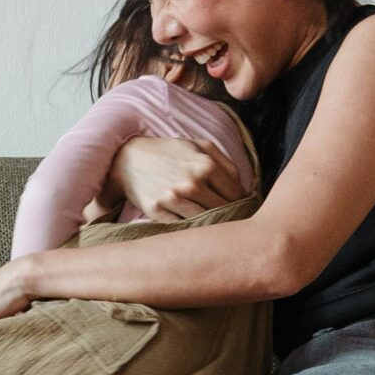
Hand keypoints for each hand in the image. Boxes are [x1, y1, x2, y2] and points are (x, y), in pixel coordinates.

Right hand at [111, 136, 246, 221]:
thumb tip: (245, 189)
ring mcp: (173, 199)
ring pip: (204, 222)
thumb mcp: (200, 147)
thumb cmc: (170, 152)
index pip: (235, 195)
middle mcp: (190, 183)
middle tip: (231, 220)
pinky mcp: (157, 212)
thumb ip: (226, 164)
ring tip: (213, 225)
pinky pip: (183, 227)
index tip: (239, 207)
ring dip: (211, 224)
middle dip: (228, 215)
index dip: (240, 202)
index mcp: (205, 165)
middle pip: (222, 211)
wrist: (129, 158)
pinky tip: (192, 224)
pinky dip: (190, 228)